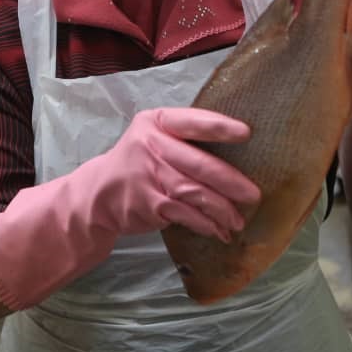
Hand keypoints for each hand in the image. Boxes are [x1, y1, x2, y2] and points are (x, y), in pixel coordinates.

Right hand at [0, 108, 259, 310]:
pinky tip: (220, 231)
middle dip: (231, 181)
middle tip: (253, 194)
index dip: (219, 127)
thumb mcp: (152, 136)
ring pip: (195, 193)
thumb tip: (236, 151)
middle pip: (199, 164)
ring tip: (239, 219)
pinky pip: (186, 215)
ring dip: (222, 209)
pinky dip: (206, 224)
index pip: (192, 121)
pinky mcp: (150, 204)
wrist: (98, 194)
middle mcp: (151, 146)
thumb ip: (183, 138)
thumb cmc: (137, 161)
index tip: (246, 133)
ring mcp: (149, 176)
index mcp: (156, 122)